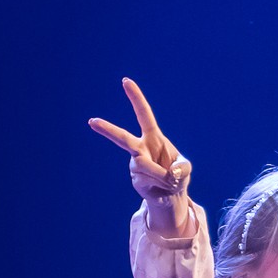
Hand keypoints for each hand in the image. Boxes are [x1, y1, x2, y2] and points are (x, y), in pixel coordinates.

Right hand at [89, 78, 192, 230]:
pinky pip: (148, 179)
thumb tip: (171, 173)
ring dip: (161, 174)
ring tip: (169, 181)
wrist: (171, 196)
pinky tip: (162, 186)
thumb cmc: (178, 176)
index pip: (144, 114)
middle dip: (107, 130)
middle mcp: (141, 148)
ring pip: (145, 165)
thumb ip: (183, 168)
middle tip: (92, 121)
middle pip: (122, 138)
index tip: (126, 81)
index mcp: (153, 137)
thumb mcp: (185, 169)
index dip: (136, 98)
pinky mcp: (135, 178)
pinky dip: (160, 183)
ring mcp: (136, 163)